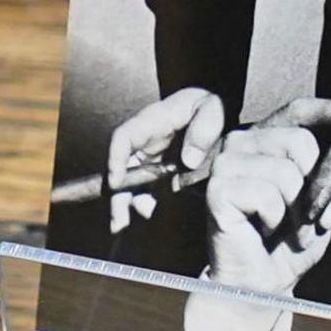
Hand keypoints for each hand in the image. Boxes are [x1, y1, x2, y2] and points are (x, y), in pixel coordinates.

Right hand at [105, 86, 227, 233]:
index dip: (115, 159)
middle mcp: (144, 142)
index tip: (115, 182)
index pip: (124, 138)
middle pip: (121, 168)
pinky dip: (145, 204)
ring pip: (132, 183)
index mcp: (151, 123)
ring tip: (125, 226)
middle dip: (116, 195)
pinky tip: (147, 216)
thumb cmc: (209, 104)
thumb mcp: (212, 108)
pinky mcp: (160, 171)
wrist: (215, 110)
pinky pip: (148, 189)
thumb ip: (203, 129)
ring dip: (128, 204)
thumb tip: (189, 161)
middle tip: (118, 221)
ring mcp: (150, 158)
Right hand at [198, 97, 330, 295]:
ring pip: (286, 172)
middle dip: (318, 186)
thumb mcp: (329, 203)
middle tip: (315, 218)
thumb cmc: (289, 243)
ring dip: (297, 212)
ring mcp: (227, 164)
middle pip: (299, 141)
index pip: (298, 112)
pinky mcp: (218, 188)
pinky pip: (267, 195)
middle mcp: (243, 144)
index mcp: (267, 140)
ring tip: (288, 230)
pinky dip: (276, 220)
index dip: (329, 110)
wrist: (264, 283)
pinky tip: (264, 231)